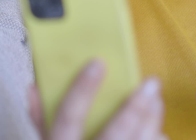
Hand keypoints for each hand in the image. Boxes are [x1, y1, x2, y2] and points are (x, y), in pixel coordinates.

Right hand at [27, 59, 167, 139]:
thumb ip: (40, 120)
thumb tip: (35, 87)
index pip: (68, 117)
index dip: (82, 90)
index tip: (98, 63)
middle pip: (114, 135)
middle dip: (135, 108)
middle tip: (151, 83)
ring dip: (152, 123)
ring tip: (156, 101)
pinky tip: (159, 133)